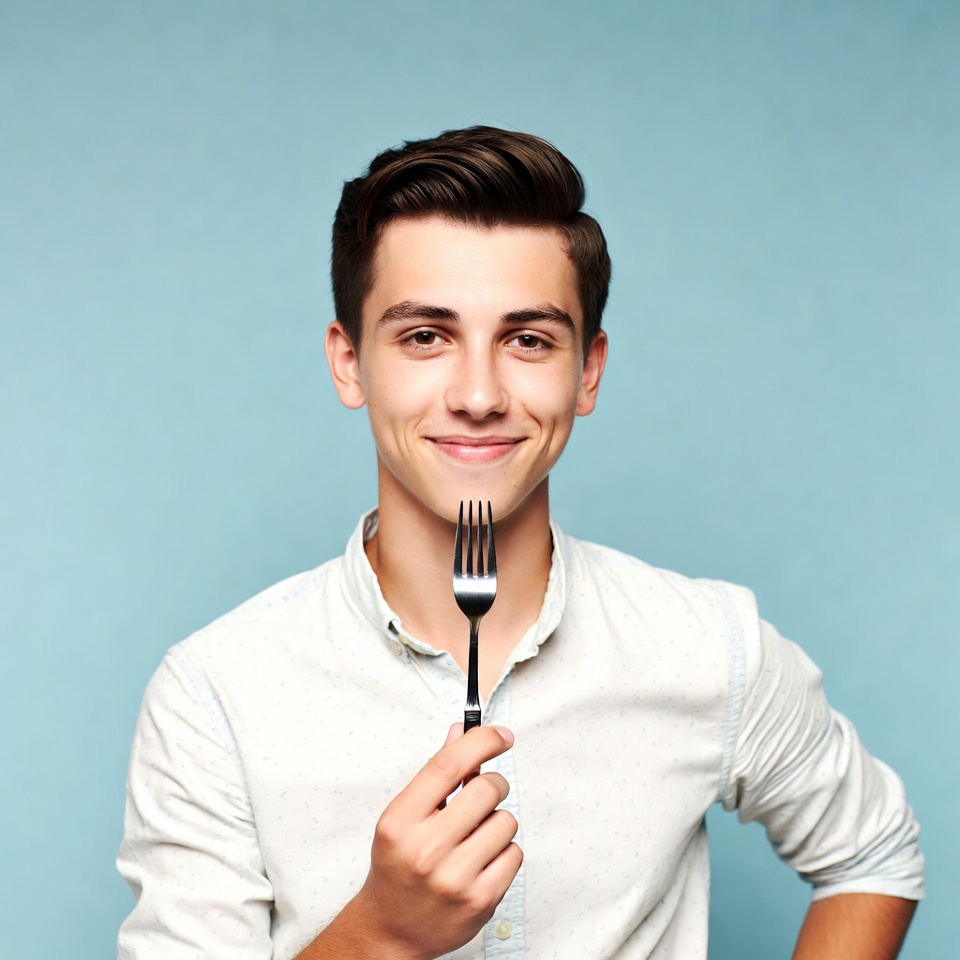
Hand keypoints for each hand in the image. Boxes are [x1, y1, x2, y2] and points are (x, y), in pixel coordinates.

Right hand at [320, 723, 521, 959]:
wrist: (391, 929)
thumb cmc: (399, 864)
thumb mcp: (404, 815)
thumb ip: (436, 772)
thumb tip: (463, 731)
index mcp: (401, 821)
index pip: (449, 764)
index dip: (482, 741)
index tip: (501, 735)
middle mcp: (425, 850)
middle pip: (487, 790)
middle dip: (492, 785)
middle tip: (484, 793)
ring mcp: (454, 878)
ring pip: (506, 821)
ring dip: (497, 822)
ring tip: (474, 836)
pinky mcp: (480, 901)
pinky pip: (515, 854)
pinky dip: (504, 852)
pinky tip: (481, 860)